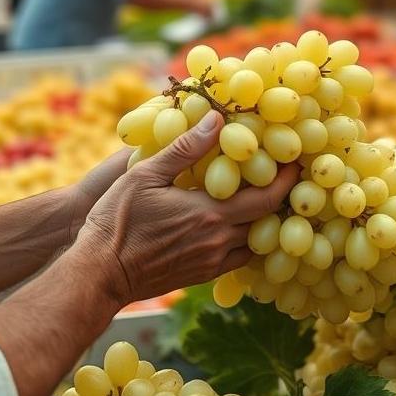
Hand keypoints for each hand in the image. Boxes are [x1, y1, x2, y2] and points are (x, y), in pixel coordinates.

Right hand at [76, 111, 298, 304]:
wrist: (99, 273)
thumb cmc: (117, 219)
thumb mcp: (146, 174)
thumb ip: (185, 147)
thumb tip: (216, 119)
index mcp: (210, 214)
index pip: (266, 198)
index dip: (286, 180)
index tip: (296, 162)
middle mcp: (218, 241)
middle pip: (267, 221)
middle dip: (281, 198)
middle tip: (288, 176)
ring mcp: (211, 262)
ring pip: (255, 244)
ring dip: (265, 223)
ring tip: (265, 200)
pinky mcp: (201, 276)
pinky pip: (237, 260)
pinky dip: (246, 242)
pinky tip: (237, 227)